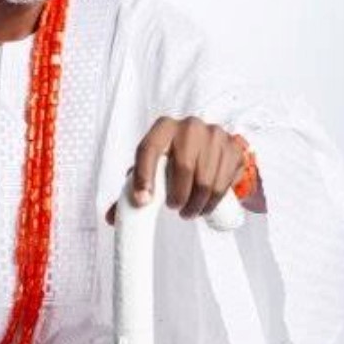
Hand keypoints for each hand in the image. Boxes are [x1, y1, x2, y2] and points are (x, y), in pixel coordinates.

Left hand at [106, 116, 250, 224]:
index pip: (149, 149)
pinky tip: (206, 205)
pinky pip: (224, 183)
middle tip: (174, 209)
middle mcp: (189, 126)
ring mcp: (214, 135)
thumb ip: (131, 189)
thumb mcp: (152, 166)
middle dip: (178, 196)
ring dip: (197, 204)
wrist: (209, 146)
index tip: (143, 201)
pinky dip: (213, 201)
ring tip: (189, 211)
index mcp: (163, 127)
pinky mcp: (232, 147)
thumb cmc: (172, 158)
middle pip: (184, 168)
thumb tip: (112, 218)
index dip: (144, 176)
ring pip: (205, 180)